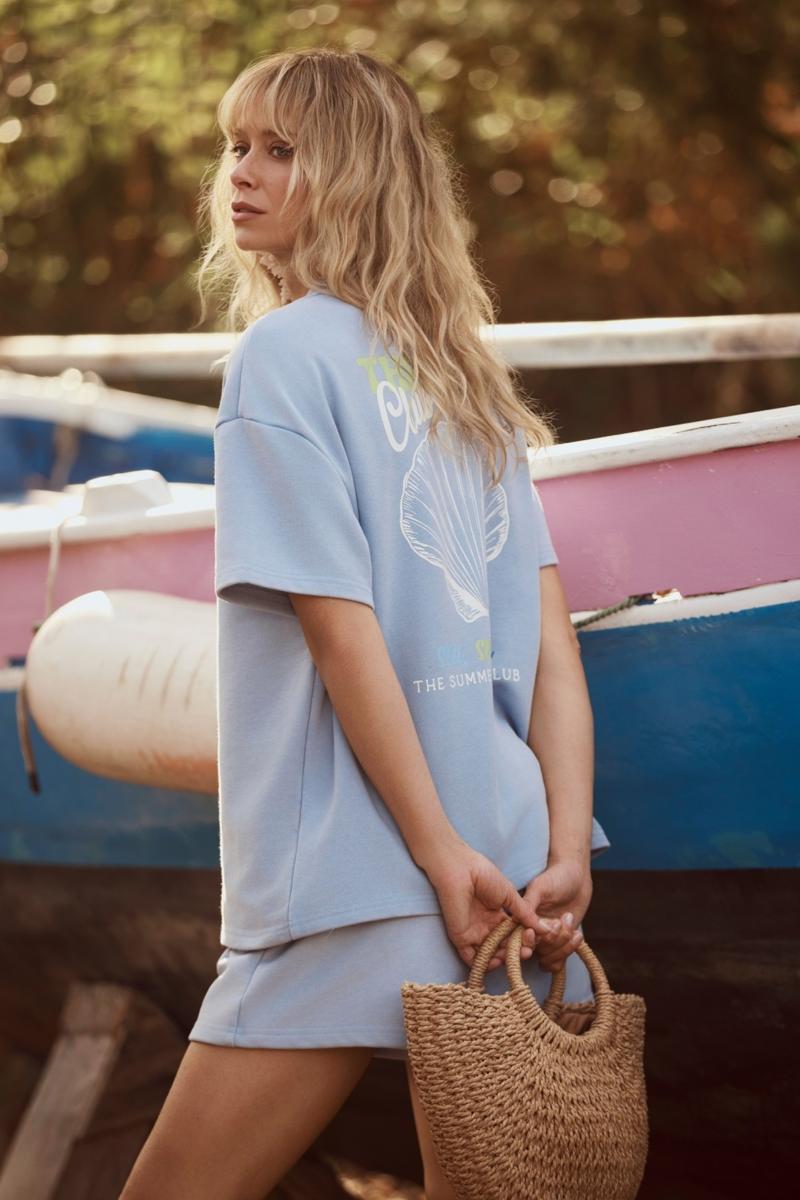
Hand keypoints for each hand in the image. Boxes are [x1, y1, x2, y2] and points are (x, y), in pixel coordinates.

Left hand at [423, 836, 559, 969]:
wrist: (461, 870)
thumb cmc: (484, 876)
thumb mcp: (510, 895)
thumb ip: (526, 914)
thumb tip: (546, 929)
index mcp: (497, 916)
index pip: (514, 935)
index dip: (525, 939)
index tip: (534, 937)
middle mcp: (486, 927)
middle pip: (504, 947)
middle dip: (517, 951)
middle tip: (527, 950)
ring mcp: (474, 933)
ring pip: (491, 955)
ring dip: (504, 959)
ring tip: (516, 955)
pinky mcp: (461, 938)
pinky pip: (472, 959)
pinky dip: (485, 964)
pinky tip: (498, 962)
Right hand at [486, 858, 592, 973]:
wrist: (576, 877)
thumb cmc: (556, 877)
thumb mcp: (540, 887)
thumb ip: (529, 903)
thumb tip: (516, 920)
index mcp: (521, 920)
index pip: (517, 941)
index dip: (525, 942)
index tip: (534, 934)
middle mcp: (532, 933)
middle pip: (535, 952)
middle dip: (550, 940)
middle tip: (559, 922)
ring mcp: (546, 941)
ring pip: (548, 960)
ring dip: (562, 945)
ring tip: (570, 921)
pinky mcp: (560, 944)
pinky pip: (559, 962)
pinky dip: (569, 951)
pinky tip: (577, 934)